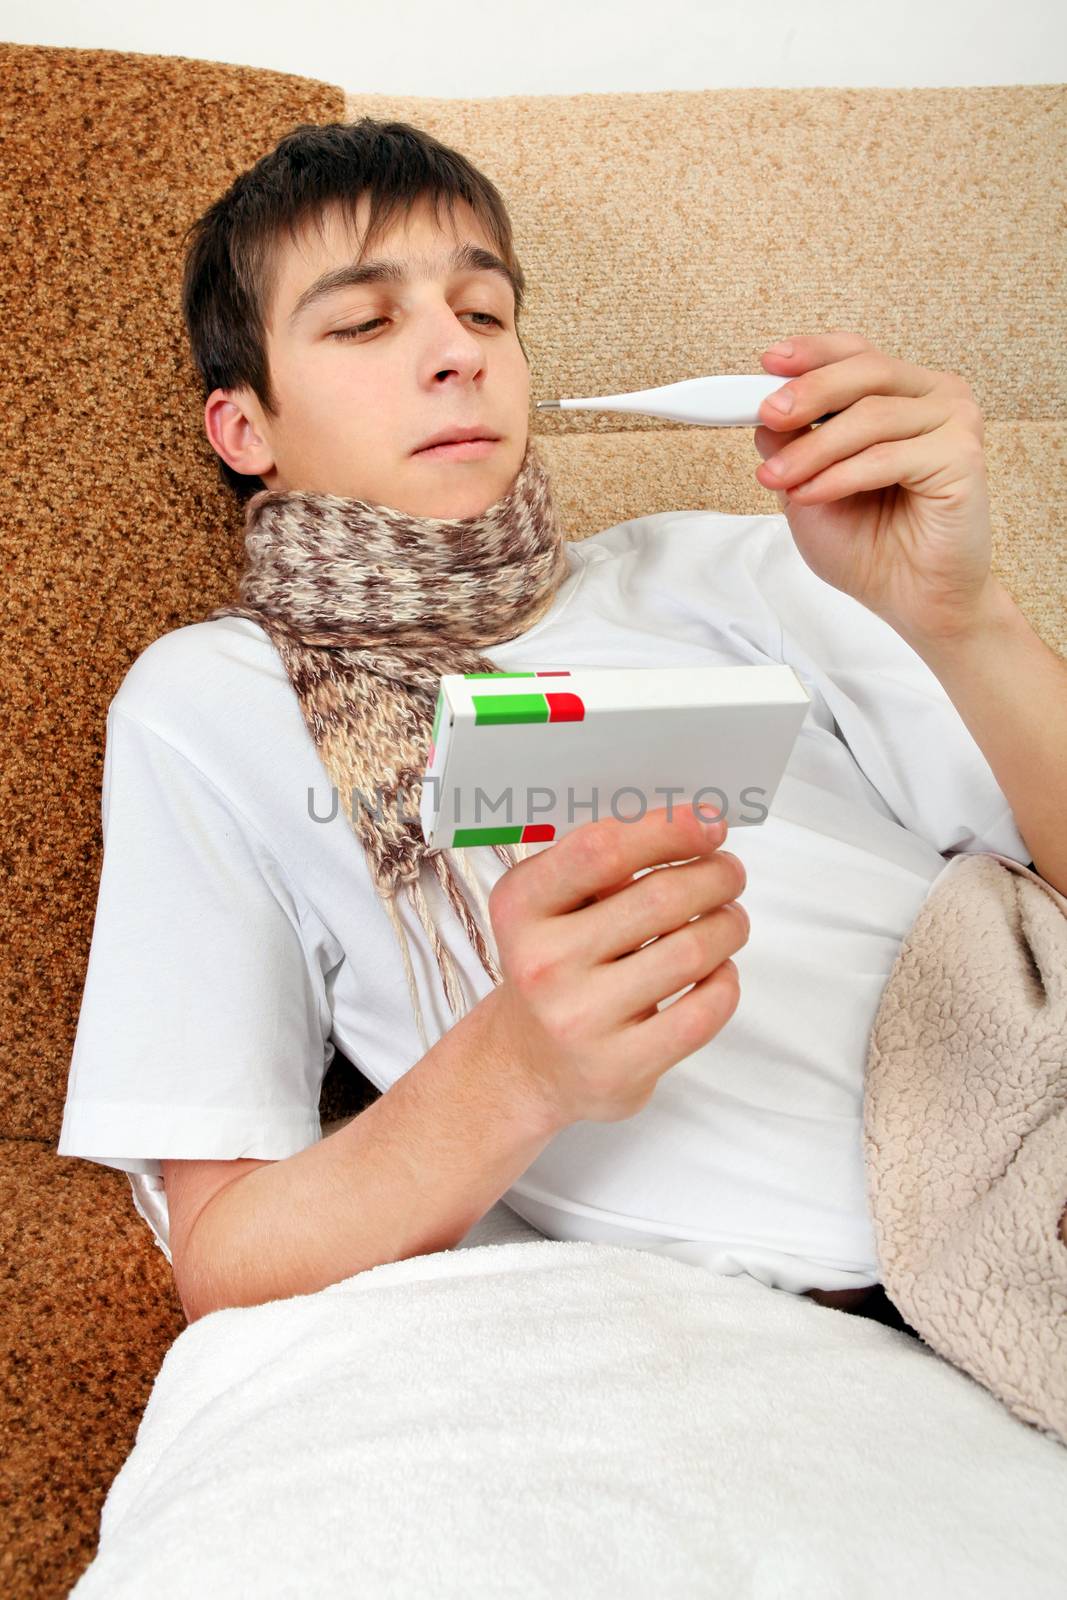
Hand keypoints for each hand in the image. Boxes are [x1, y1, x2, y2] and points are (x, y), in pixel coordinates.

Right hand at [485, 804, 747, 1128]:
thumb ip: (602, 865)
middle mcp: (544, 962)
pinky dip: (726, 980)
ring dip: (729, 924)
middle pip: (662, 898)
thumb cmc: (555, 965)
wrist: (527, 1064)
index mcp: (521, 907)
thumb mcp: (550, 908)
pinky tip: (717, 970)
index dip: (669, 829)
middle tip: (729, 872)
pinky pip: (704, 1011)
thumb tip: (693, 824)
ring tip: (730, 919)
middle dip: (716, 875)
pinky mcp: (619, 1066)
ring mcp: (580, 1019)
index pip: (602, 850)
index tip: (710, 823)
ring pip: (692, 951)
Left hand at [753, 330, 996, 642]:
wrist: (910, 600)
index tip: (768, 361)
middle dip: (808, 393)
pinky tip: (812, 495)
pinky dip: (841, 476)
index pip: (856, 353)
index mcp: (901, 394)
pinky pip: (888, 455)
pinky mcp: (963, 456)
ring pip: (872, 415)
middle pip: (866, 371)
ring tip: (779, 479)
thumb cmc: (869, 546)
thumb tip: (764, 412)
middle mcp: (933, 398)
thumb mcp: (807, 488)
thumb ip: (791, 446)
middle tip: (768, 415)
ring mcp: (954, 422)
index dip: (813, 353)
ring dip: (814, 448)